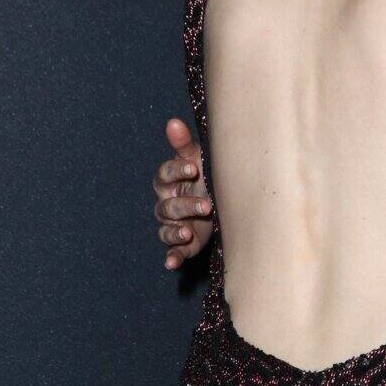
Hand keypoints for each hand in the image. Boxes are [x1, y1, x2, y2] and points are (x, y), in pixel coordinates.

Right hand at [153, 116, 213, 267]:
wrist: (220, 201)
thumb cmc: (204, 177)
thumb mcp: (197, 159)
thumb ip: (184, 145)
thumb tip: (173, 122)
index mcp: (168, 181)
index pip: (164, 175)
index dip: (177, 172)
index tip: (193, 169)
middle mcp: (167, 203)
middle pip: (167, 205)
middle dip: (185, 205)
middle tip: (206, 204)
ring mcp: (173, 225)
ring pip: (166, 229)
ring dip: (175, 232)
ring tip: (186, 233)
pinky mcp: (182, 244)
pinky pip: (172, 251)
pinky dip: (171, 257)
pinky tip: (171, 264)